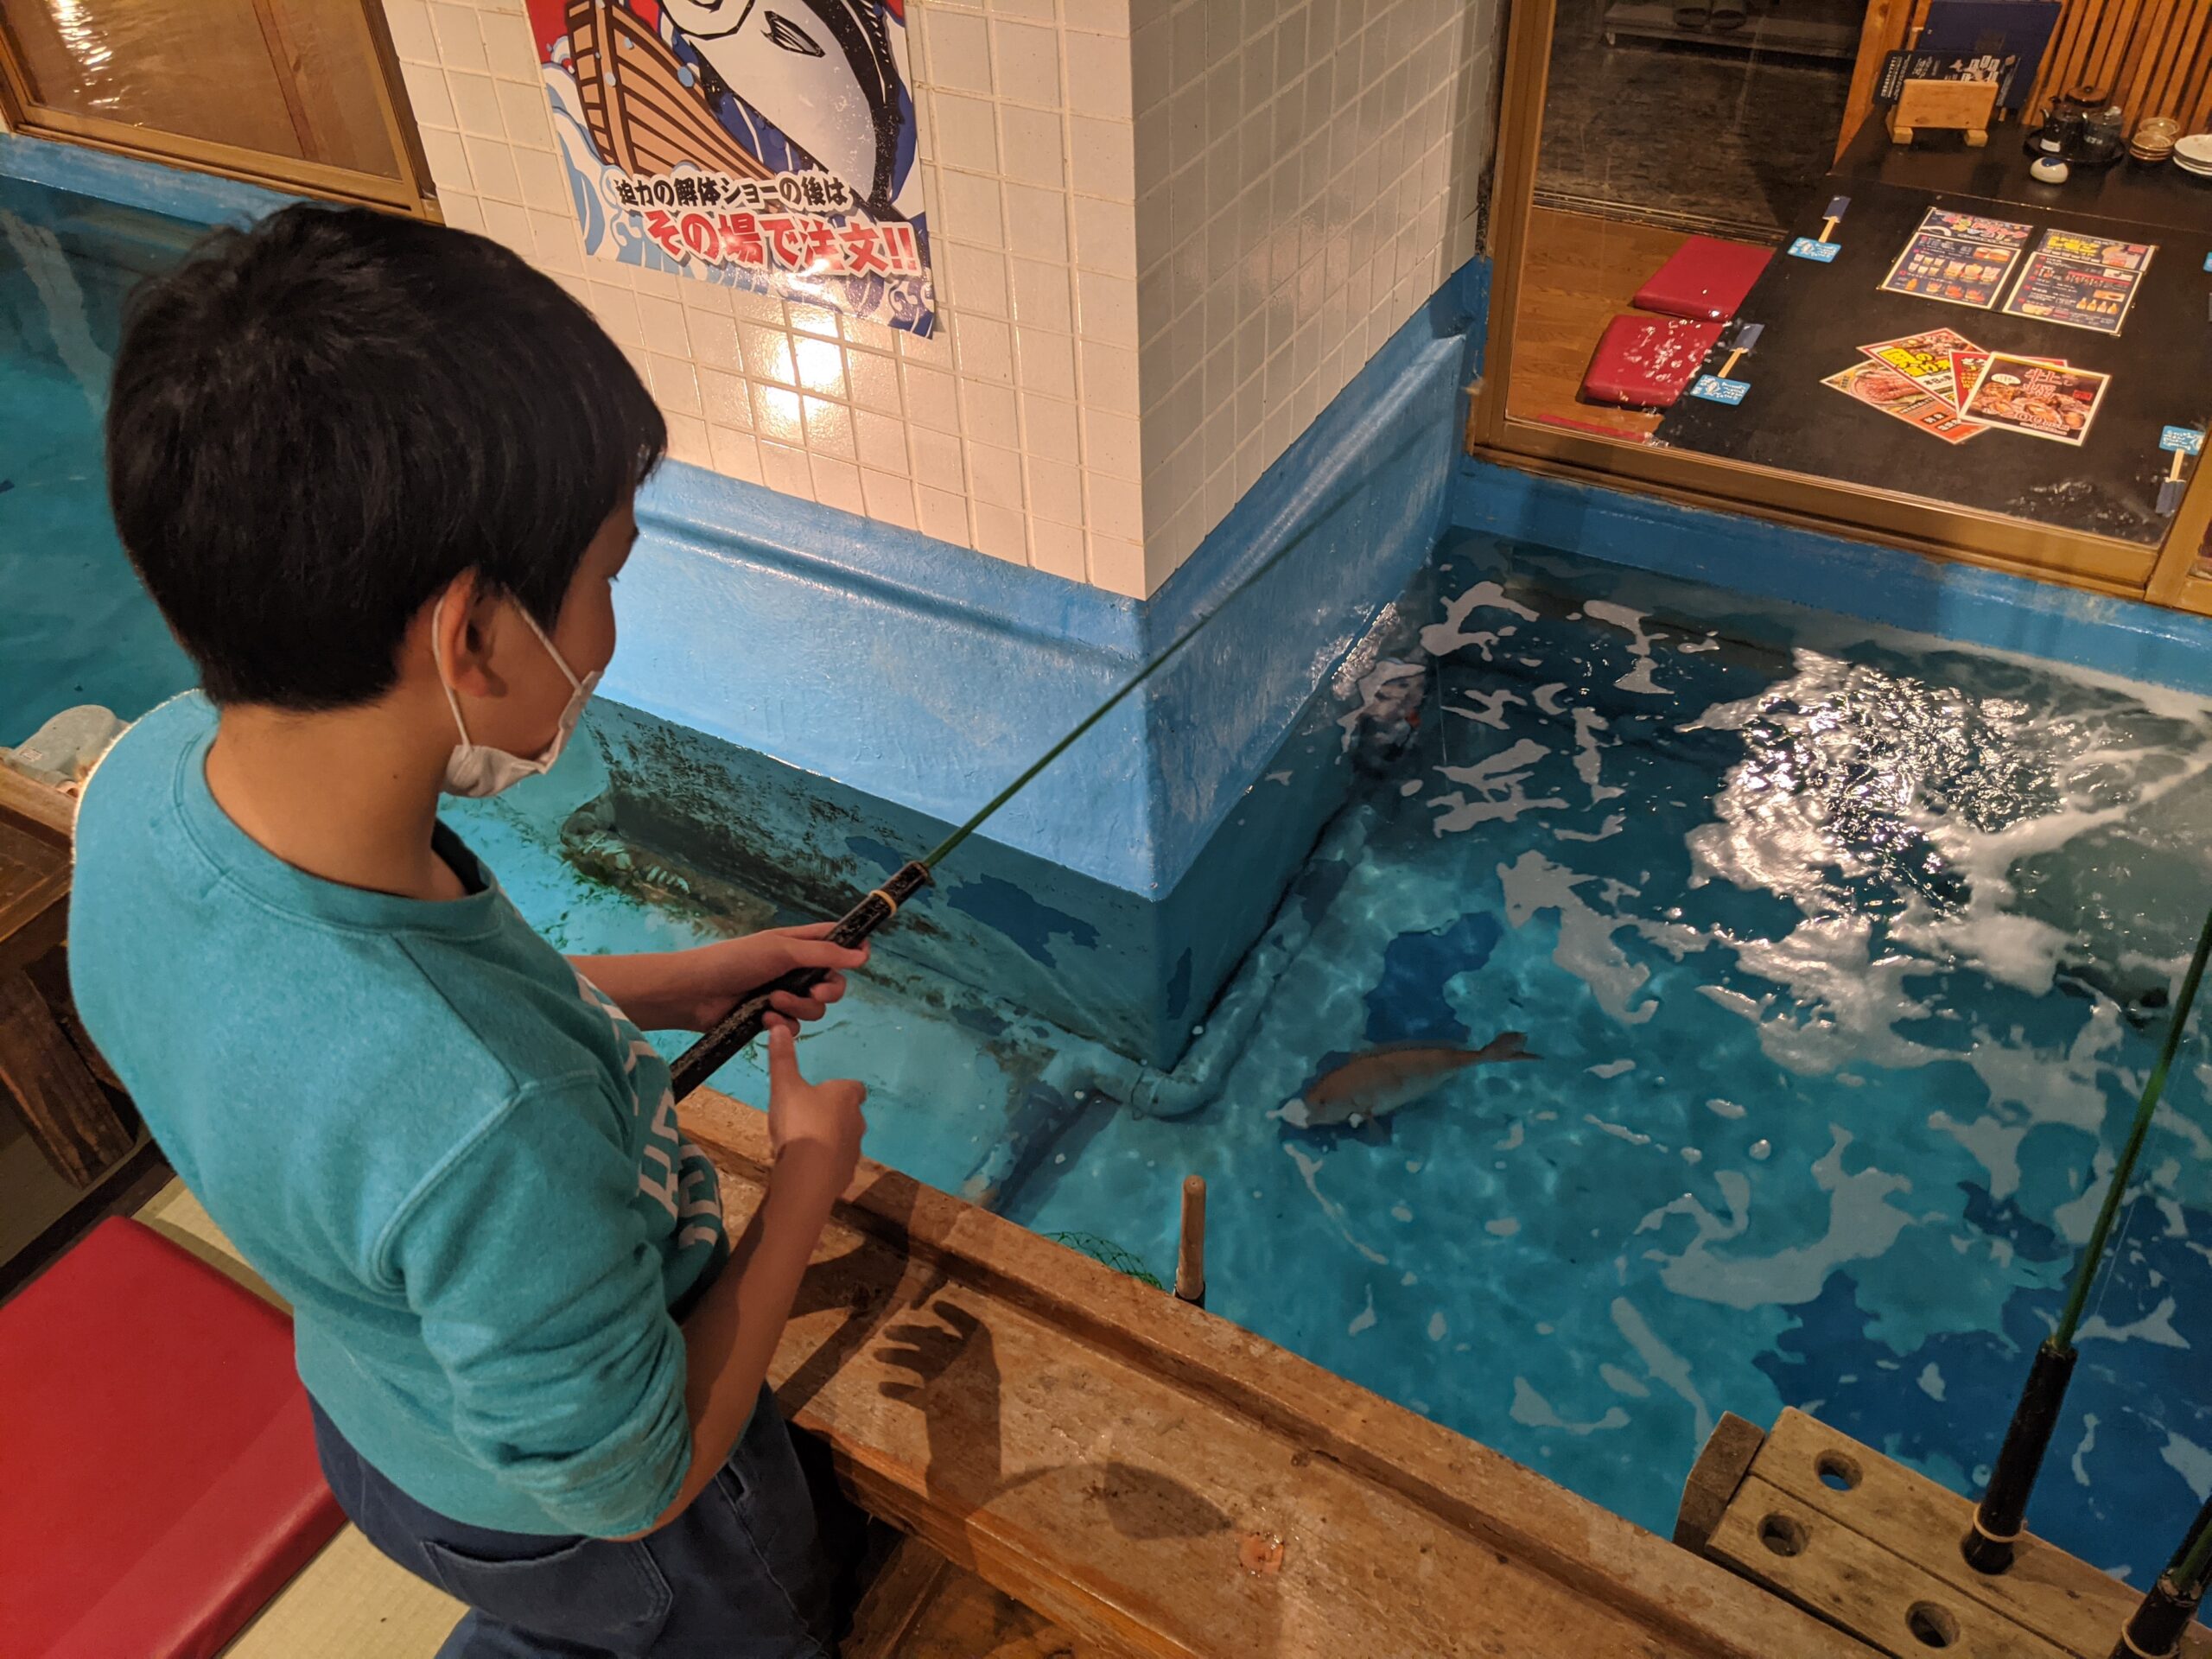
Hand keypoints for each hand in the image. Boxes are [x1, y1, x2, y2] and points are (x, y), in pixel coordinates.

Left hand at [666, 923, 869, 1032]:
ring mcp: (784, 995)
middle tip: (813, 992)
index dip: (851, 949)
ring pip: (816, 1008)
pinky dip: (783, 1024)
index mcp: (798, 944)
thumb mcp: (782, 951)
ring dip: (798, 1008)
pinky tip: (763, 1019)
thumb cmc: (735, 961)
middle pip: (832, 982)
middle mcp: (795, 969)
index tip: (862, 958)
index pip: (834, 942)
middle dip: (827, 990)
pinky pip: (796, 1026)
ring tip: (772, 1003)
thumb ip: (823, 955)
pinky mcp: (772, 1018)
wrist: (695, 993)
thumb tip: (863, 955)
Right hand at [764, 1018, 865, 1188]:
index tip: (825, 1092)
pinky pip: (837, 1164)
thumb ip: (782, 1058)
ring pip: (844, 1139)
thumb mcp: (785, 1086)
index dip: (841, 1089)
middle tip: (808, 1117)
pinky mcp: (847, 1173)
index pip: (854, 1088)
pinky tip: (806, 1166)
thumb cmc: (800, 1123)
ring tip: (804, 1144)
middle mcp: (857, 1121)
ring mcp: (854, 1149)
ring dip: (829, 1140)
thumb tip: (779, 1027)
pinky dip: (826, 1163)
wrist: (809, 1174)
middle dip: (834, 1115)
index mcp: (846, 1096)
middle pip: (850, 1114)